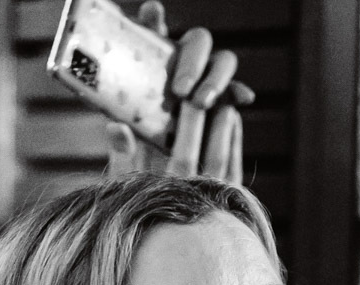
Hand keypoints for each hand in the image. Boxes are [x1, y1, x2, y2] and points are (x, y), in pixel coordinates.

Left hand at [105, 1, 252, 184]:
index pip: (153, 33)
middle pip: (196, 42)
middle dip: (190, 61)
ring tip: (203, 101)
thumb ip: (120, 146)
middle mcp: (182, 68)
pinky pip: (235, 89)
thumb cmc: (139, 168)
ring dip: (215, 77)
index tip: (152, 12)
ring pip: (220, 61)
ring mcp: (206, 83)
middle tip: (180, 90)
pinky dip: (238, 91)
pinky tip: (242, 99)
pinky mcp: (224, 102)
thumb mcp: (126, 162)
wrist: (166, 192)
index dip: (153, 19)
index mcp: (152, 69)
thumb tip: (116, 129)